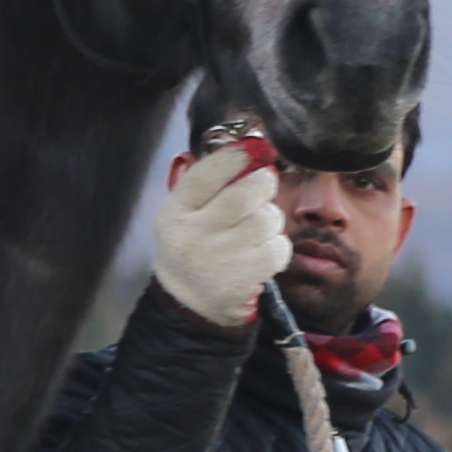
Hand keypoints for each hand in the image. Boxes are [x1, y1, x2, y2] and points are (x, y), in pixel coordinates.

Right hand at [147, 131, 287, 324]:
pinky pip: (277, 248)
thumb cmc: (191, 249)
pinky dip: (277, 246)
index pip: (205, 175)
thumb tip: (239, 146)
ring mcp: (219, 259)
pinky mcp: (244, 279)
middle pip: (243, 195)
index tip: (253, 149)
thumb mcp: (181, 215)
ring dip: (270, 218)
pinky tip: (263, 250)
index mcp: (174, 215)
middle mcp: (193, 236)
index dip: (235, 156)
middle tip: (264, 183)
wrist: (189, 305)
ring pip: (265, 220)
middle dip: (263, 183)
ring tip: (259, 226)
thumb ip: (201, 182)